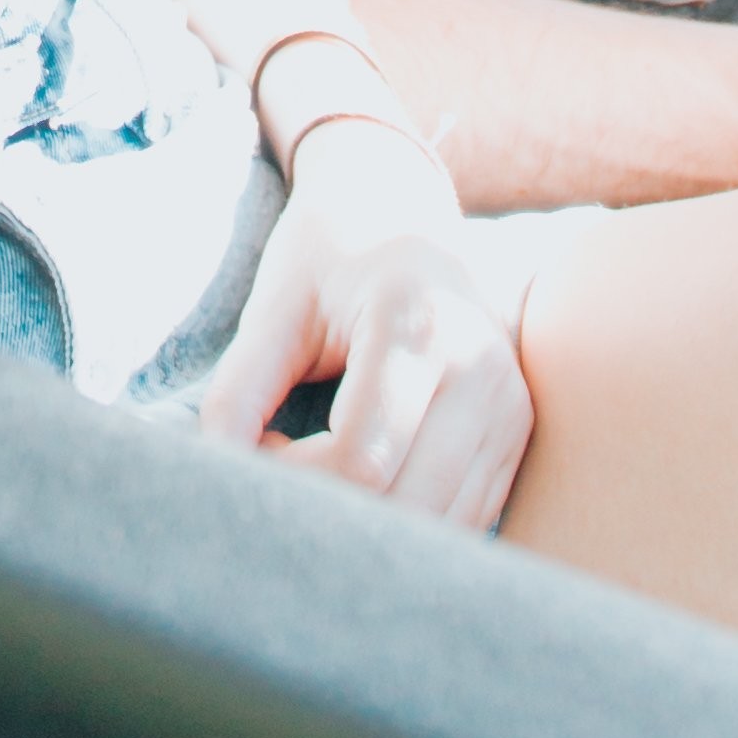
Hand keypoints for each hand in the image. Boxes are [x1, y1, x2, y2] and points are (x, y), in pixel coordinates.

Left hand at [195, 120, 534, 527]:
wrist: (402, 210)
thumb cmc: (327, 258)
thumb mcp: (273, 310)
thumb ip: (238, 393)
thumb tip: (219, 478)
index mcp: (415, 325)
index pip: (356, 459)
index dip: (290, 478)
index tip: (256, 444)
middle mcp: (480, 369)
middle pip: (403, 504)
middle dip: (328, 512)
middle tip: (282, 468)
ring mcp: (510, 407)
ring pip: (438, 526)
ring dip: (368, 527)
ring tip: (321, 469)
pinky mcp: (517, 435)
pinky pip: (464, 518)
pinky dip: (406, 523)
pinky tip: (363, 481)